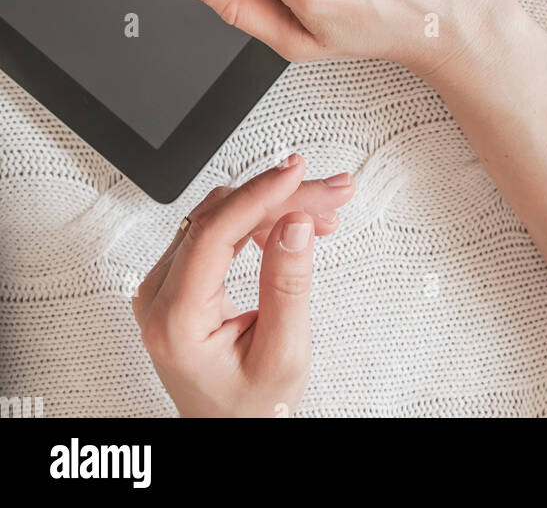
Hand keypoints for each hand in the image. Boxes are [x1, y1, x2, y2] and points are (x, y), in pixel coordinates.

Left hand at [132, 155, 354, 417]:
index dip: (259, 195)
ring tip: (324, 211)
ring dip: (276, 206)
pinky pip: (221, 228)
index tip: (296, 174)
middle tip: (331, 191)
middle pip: (221, 216)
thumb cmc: (250, 408)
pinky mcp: (181, 277)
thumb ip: (287, 286)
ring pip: (223, 215)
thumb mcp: (282, 354)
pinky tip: (296, 223)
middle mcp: (158, 295)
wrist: (231, 429)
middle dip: (282, 198)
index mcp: (174, 320)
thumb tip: (294, 223)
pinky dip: (262, 220)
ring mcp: (165, 283)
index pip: (213, 233)